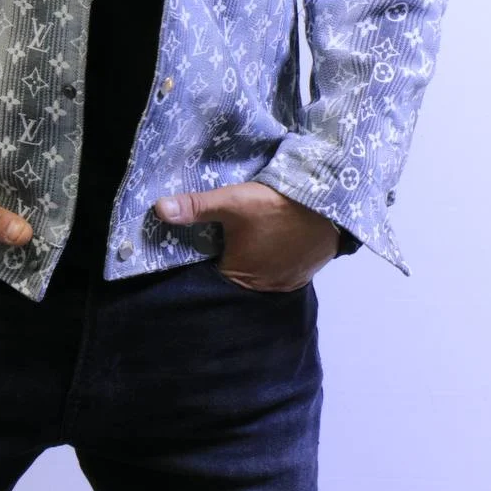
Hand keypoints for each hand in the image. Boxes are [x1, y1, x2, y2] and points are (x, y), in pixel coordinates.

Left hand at [153, 181, 337, 291]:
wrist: (332, 205)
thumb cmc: (276, 206)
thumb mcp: (232, 201)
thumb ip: (195, 207)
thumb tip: (158, 209)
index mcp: (238, 276)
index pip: (208, 276)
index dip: (200, 261)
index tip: (194, 245)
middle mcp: (261, 289)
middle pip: (233, 277)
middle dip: (225, 260)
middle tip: (219, 240)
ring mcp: (284, 284)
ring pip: (257, 274)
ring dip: (250, 261)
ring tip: (243, 241)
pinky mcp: (302, 274)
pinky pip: (277, 271)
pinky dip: (270, 260)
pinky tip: (267, 243)